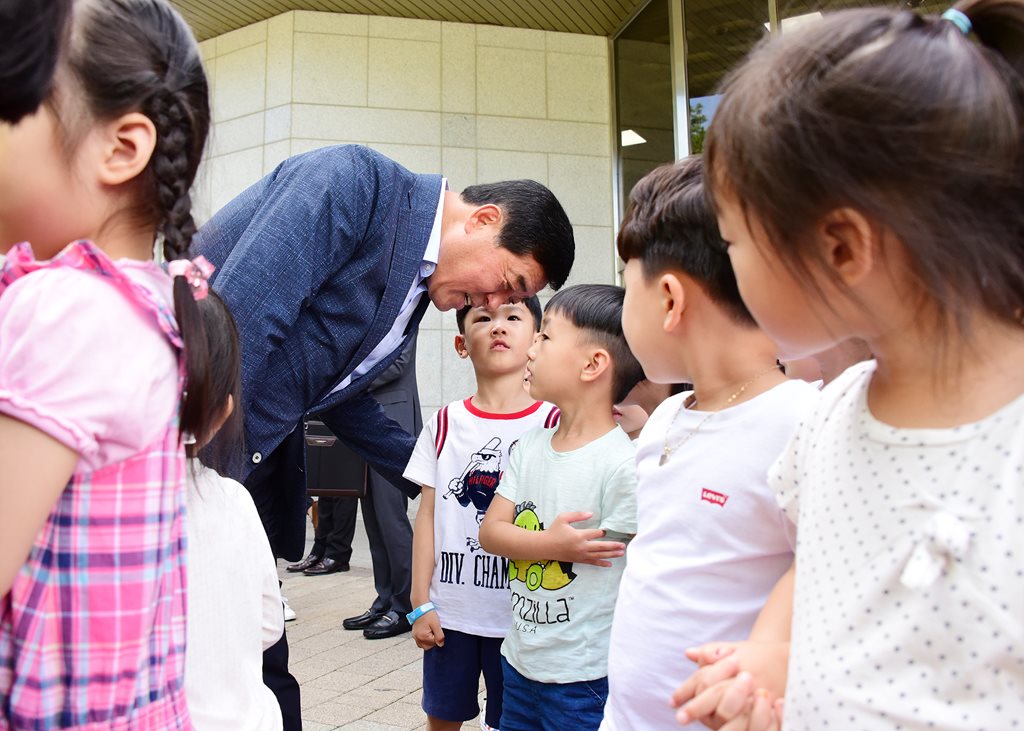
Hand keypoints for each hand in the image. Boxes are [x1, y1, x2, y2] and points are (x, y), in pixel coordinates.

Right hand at [412, 611, 444, 649]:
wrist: (421, 607)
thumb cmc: (428, 614)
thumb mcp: (436, 625)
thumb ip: (439, 636)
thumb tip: (441, 645)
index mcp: (422, 636)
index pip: (433, 644)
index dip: (437, 637)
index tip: (436, 629)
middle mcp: (417, 638)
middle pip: (427, 647)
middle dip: (432, 641)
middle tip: (434, 631)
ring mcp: (414, 636)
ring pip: (423, 645)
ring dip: (428, 641)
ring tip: (430, 631)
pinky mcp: (414, 633)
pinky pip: (419, 641)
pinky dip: (424, 639)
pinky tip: (427, 632)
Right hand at [544, 511, 625, 566]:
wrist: (544, 546)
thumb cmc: (553, 530)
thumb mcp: (563, 518)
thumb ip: (578, 515)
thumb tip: (591, 513)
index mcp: (578, 535)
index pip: (595, 534)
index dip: (602, 532)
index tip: (606, 531)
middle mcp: (581, 546)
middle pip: (601, 546)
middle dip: (613, 546)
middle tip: (623, 545)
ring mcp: (581, 555)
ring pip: (599, 555)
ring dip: (611, 554)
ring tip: (621, 553)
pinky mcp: (579, 560)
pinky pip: (593, 562)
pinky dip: (601, 563)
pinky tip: (609, 564)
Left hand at [671, 642, 788, 728]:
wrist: (794, 661)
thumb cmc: (759, 654)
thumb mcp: (737, 647)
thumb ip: (712, 651)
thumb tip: (688, 654)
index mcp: (736, 663)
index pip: (706, 677)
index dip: (687, 689)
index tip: (672, 701)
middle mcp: (746, 680)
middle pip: (717, 694)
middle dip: (697, 707)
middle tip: (680, 717)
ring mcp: (759, 697)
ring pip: (733, 711)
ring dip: (713, 720)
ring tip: (698, 724)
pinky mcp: (770, 710)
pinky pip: (750, 722)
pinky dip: (735, 727)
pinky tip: (723, 728)